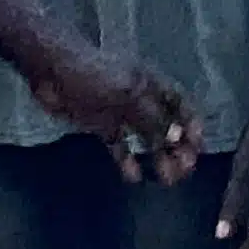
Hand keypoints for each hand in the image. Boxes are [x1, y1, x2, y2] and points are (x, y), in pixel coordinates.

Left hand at [34, 43, 199, 182]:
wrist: (51, 69)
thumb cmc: (92, 74)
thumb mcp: (126, 94)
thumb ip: (152, 117)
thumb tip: (176, 138)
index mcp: (152, 85)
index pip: (182, 105)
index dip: (193, 126)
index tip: (197, 149)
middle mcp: (141, 100)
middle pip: (168, 126)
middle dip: (179, 148)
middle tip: (182, 172)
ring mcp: (121, 114)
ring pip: (148, 139)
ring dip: (159, 158)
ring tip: (165, 179)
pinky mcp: (101, 125)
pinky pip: (120, 146)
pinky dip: (127, 161)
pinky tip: (132, 177)